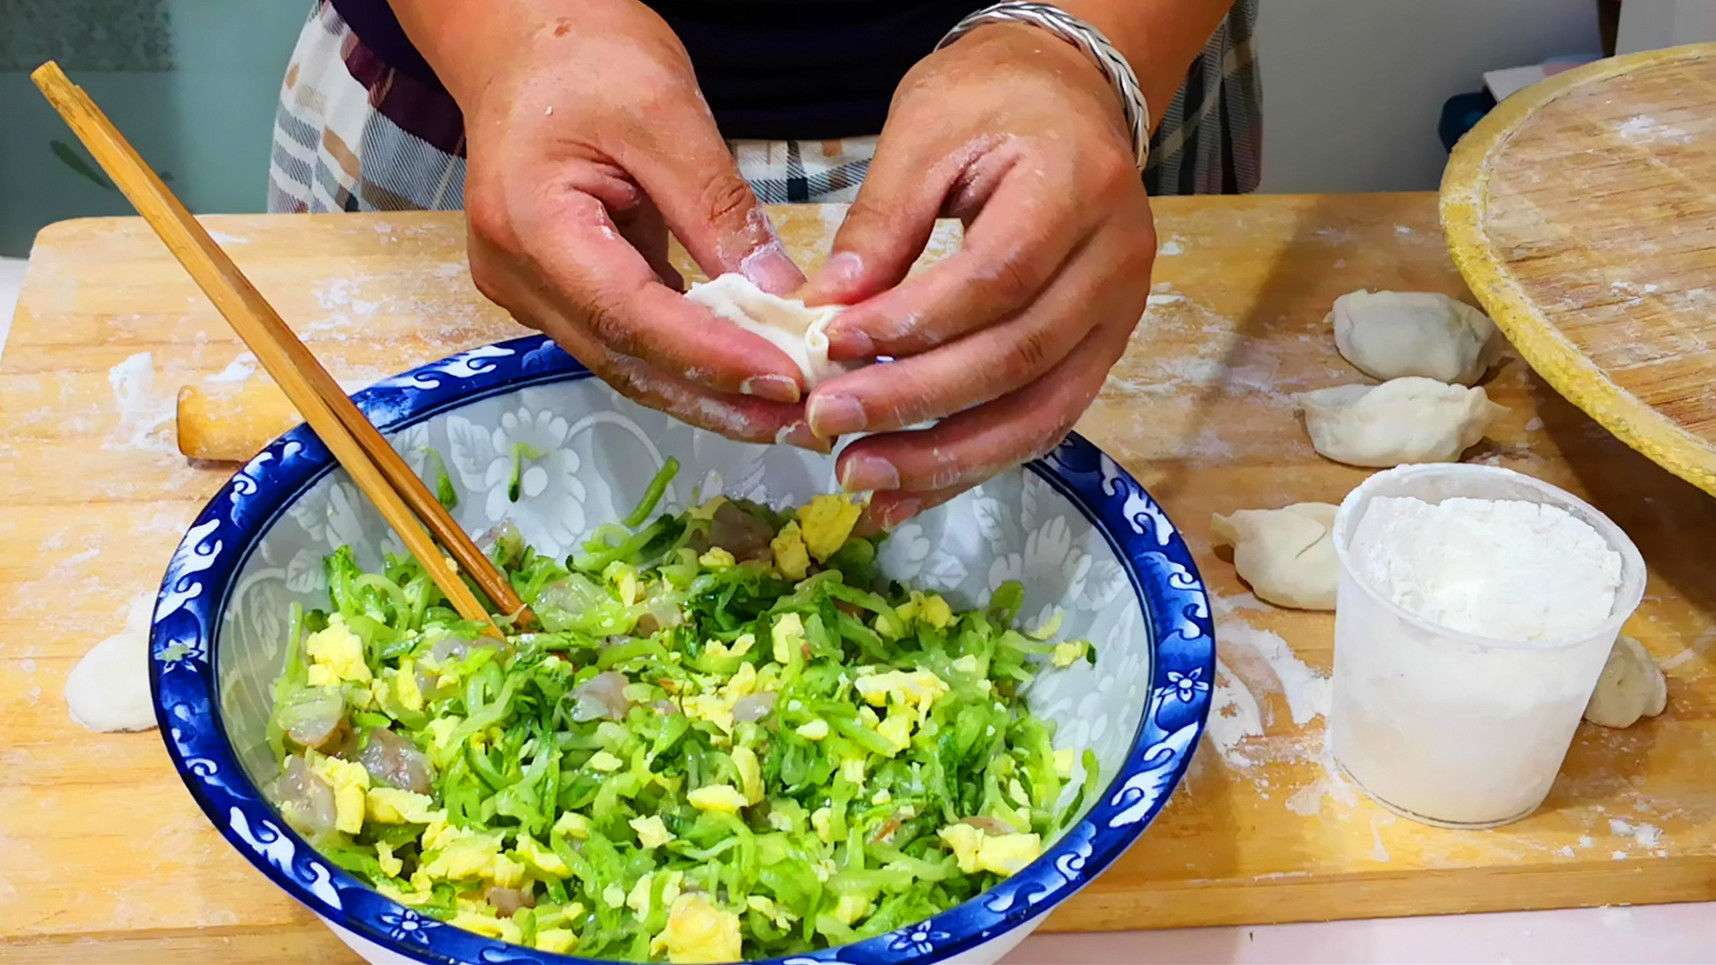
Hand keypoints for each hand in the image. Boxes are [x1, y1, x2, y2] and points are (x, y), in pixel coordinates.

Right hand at [441, 1, 823, 449]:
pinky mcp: (555, 292)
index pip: (630, 314)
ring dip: (707, 392)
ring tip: (786, 410)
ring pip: (627, 363)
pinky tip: (749, 372)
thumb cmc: (585, 56)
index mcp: (530, 225)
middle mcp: (518, 274)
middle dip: (717, 397)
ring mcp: (530, 290)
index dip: (709, 357)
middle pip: (625, 360)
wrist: (523, 39)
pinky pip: (627, 339)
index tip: (785, 378)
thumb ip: (718, 210)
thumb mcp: (665, 114)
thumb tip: (782, 296)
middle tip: (802, 420)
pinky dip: (688, 359)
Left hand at [802, 24, 1155, 526]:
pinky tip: (903, 491)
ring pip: (1037, 412)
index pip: (998, 278)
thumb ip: (880, 224)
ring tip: (857, 476)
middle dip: (916, 402)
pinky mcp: (1100, 354)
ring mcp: (1118, 316)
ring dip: (944, 458)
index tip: (830, 344)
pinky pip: (1040, 424)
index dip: (914, 323)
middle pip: (1018, 357)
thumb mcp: (925, 133)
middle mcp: (1116, 262)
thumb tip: (823, 312)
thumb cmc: (993, 101)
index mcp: (1077, 187)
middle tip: (827, 423)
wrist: (1069, 96)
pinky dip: (969, 464)